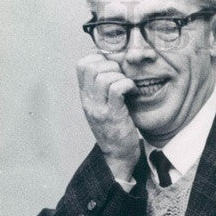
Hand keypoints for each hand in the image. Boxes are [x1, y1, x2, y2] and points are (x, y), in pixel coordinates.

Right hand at [76, 53, 140, 180]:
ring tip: (128, 86)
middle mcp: (88, 100)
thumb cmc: (115, 129)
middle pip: (92, 66)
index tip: (113, 66)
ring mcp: (98, 108)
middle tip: (123, 76)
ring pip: (104, 76)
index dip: (99, 58)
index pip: (82, 65)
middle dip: (111, 65)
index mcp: (85, 96)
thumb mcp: (103, 106)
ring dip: (120, 76)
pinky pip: (117, 88)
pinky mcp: (112, 115)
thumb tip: (113, 64)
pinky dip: (127, 85)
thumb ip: (103, 88)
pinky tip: (133, 92)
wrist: (117, 156)